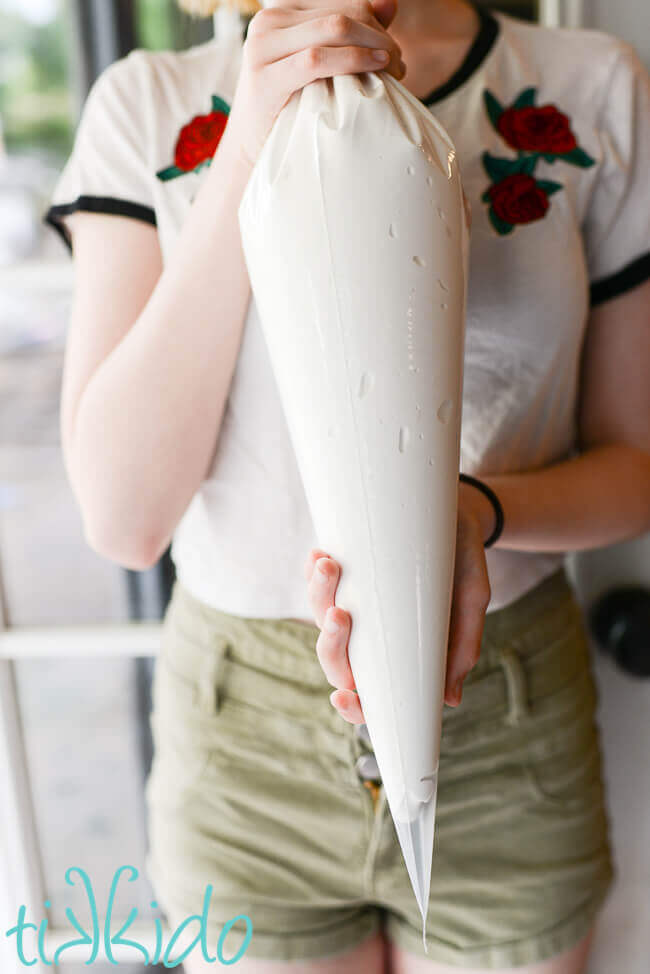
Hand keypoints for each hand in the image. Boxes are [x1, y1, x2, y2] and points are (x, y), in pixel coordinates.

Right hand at [224, 0, 405, 169]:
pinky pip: (316, 59)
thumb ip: (352, 33)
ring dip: (372, 46)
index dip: (376, 22)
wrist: (251, 151)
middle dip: (379, 35)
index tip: (394, 52)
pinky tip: (374, 69)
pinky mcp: (265, 78)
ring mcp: (263, 47)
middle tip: (399, 64)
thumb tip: (391, 2)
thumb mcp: (321, 65)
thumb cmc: (291, 110)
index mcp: (283, 12)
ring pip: (333, 28)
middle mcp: (269, 21)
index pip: (343, 3)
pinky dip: (352, 60)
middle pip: (342, 13)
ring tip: (393, 71)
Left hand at [303, 482, 493, 722]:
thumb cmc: (463, 566)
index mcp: (396, 652)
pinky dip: (313, 569)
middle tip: (340, 616)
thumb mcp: (472, 601)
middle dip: (330, 643)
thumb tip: (451, 699)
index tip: (344, 695)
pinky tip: (322, 554)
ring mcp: (352, 598)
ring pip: (319, 612)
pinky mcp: (344, 565)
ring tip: (330, 566)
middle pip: (334, 657)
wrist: (458, 513)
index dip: (350, 705)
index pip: (366, 691)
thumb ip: (463, 646)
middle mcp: (368, 631)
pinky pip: (316, 575)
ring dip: (319, 595)